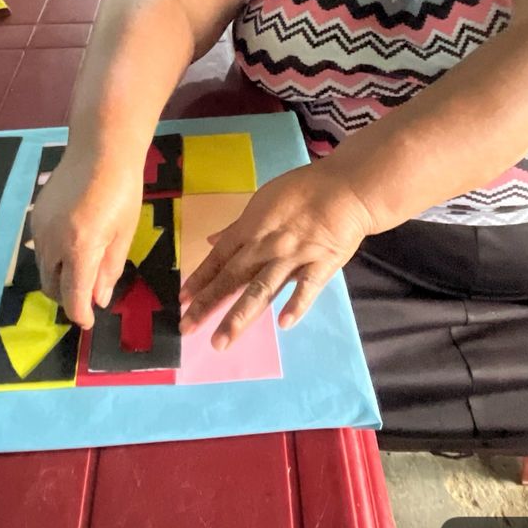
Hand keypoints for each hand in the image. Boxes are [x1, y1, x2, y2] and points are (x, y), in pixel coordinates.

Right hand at [31, 150, 143, 328]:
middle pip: (51, 287)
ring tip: (83, 268)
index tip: (88, 321)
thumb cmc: (122, 188)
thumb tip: (98, 299)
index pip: (72, 296)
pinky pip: (40, 249)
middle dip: (68, 297)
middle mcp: (52, 242)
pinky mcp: (35, 216)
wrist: (99, 147)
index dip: (80, 314)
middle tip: (89, 294)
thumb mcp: (124, 233)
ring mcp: (39, 228)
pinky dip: (53, 258)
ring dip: (59, 278)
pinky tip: (73, 243)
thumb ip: (109, 270)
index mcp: (80, 248)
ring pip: (43, 269)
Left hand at [179, 162, 371, 347]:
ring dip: (239, 315)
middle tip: (187, 328)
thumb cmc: (303, 191)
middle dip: (208, 303)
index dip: (199, 280)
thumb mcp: (262, 201)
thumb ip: (237, 227)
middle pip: (232, 278)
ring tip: (221, 339)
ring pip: (261, 289)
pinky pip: (307, 287)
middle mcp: (266, 245)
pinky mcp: (321, 264)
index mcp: (250, 229)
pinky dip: (296, 304)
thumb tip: (211, 240)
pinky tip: (283, 324)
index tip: (181, 302)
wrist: (347, 187)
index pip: (219, 258)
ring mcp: (293, 256)